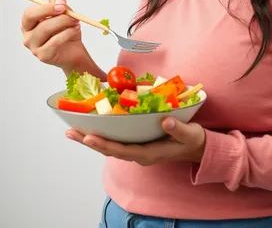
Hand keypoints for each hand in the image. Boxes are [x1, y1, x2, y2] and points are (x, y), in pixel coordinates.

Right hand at [21, 0, 87, 70]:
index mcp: (29, 24)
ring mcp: (34, 47)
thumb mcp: (63, 13)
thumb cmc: (65, 31)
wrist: (74, 52)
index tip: (61, 5)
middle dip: (51, 12)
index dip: (45, 7)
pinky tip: (75, 30)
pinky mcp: (43, 56)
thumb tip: (58, 1)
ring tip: (76, 21)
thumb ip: (58, 2)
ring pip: (45, 29)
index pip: (29, 13)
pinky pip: (55, 41)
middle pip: (32, 18)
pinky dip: (68, 33)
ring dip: (64, 22)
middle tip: (67, 10)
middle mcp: (28, 36)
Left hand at [66, 118, 205, 165]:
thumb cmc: (193, 140)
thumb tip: (167, 120)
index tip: (88, 137)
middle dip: (89, 141)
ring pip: (110, 147)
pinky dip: (102, 136)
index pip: (122, 150)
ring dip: (91, 139)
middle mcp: (139, 154)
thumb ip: (179, 129)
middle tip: (70, 132)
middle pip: (109, 150)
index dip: (104, 144)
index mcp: (149, 153)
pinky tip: (92, 128)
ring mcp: (137, 150)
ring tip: (73, 131)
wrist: (198, 148)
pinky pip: (116, 142)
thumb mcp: (190, 134)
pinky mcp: (137, 144)